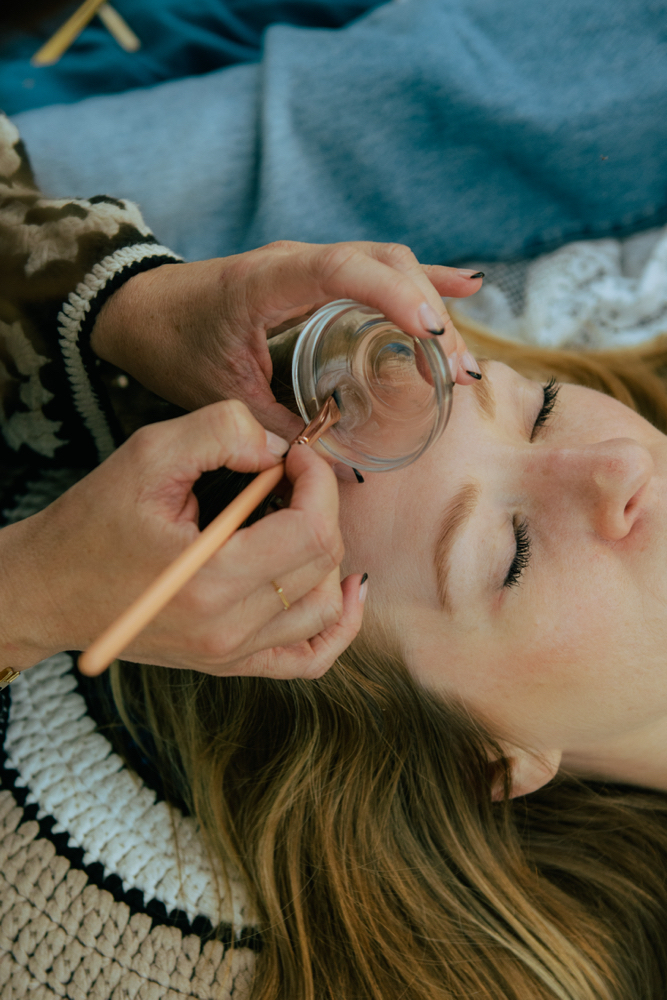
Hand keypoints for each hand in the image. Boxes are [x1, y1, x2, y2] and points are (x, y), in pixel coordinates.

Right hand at [0, 401, 364, 678]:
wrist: (48, 590)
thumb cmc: (90, 525)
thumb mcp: (147, 455)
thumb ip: (221, 432)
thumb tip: (277, 448)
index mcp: (209, 578)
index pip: (311, 530)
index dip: (318, 480)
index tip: (296, 455)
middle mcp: (228, 628)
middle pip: (323, 563)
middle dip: (322, 505)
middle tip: (290, 476)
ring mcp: (231, 654)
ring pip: (325, 607)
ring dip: (327, 554)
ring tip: (295, 518)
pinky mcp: (229, 664)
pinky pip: (309, 658)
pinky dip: (337, 625)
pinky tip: (341, 588)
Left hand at [91, 240, 482, 439]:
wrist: (139, 310)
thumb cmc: (172, 347)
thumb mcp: (221, 395)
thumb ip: (277, 429)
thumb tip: (337, 470)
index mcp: (266, 280)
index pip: (342, 269)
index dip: (393, 295)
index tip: (432, 335)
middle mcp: (295, 260)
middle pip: (384, 263)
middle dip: (429, 313)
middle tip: (457, 373)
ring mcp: (310, 263)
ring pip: (388, 264)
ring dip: (431, 306)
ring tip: (461, 361)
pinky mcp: (317, 276)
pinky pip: (376, 271)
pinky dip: (420, 284)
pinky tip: (464, 288)